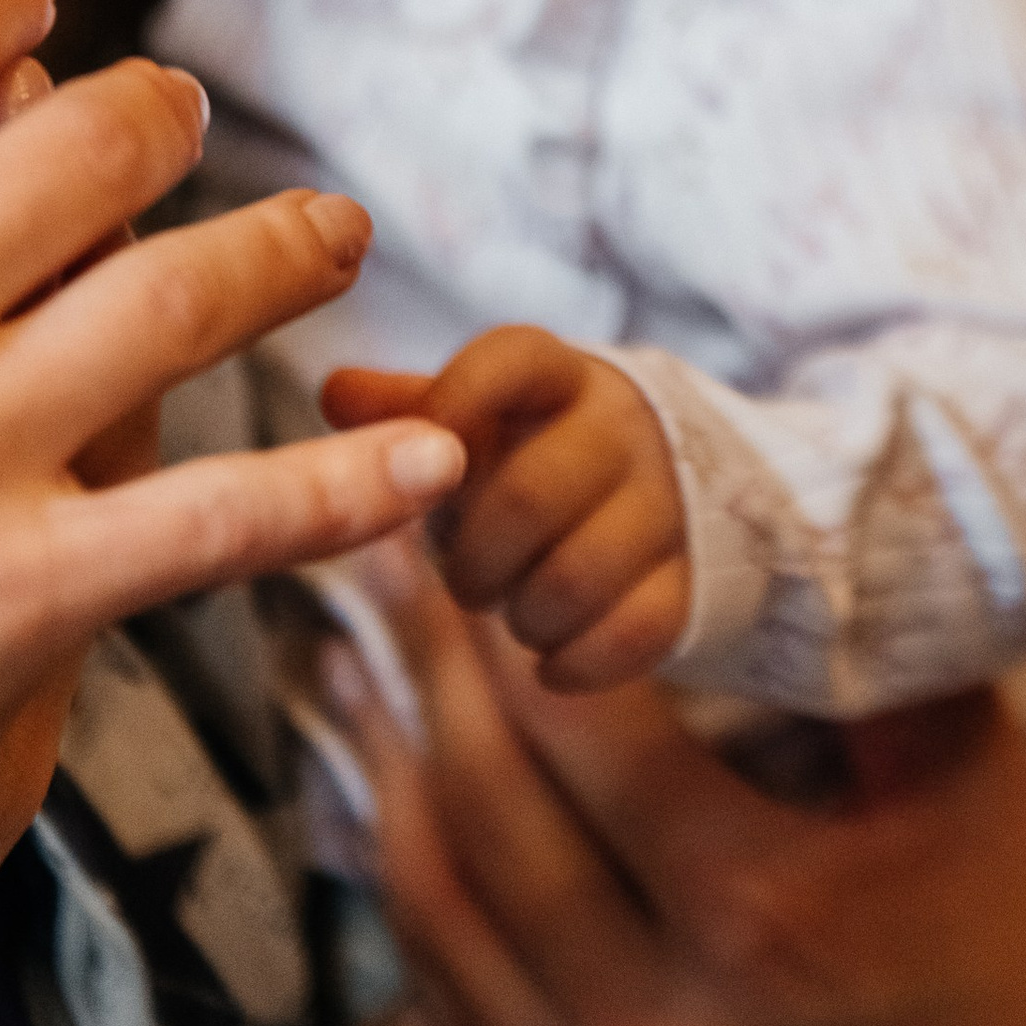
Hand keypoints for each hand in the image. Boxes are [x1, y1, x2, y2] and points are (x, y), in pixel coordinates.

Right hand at [0, 0, 466, 1025]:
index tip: (30, 2)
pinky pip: (220, 522)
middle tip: (179, 114)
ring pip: (187, 296)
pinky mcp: (15, 598)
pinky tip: (429, 464)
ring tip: (335, 237)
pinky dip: (342, 492)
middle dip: (159, 116)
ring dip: (284, 251)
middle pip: (98, 144)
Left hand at [325, 333, 691, 690]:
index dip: (450, 414)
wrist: (670, 489)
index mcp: (558, 375)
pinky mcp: (691, 577)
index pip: (505, 362)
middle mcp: (620, 427)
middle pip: (526, 497)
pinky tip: (552, 664)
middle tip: (469, 578)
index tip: (422, 474)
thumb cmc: (538, 454)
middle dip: (474, 561)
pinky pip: (632, 634)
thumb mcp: (480, 422)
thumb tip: (335, 391)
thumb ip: (409, 410)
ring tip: (516, 609)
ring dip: (523, 616)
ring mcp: (665, 500)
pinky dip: (575, 663)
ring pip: (576, 578)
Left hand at [325, 548, 1025, 1025]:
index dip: (512, 617)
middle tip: (395, 571)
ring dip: (395, 775)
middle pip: (490, 814)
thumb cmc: (1003, 907)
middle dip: (432, 670)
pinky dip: (423, 906)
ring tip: (369, 666)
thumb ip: (841, 628)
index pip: (578, 727)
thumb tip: (731, 493)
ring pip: (446, 923)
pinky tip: (403, 809)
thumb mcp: (954, 749)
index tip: (480, 534)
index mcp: (764, 912)